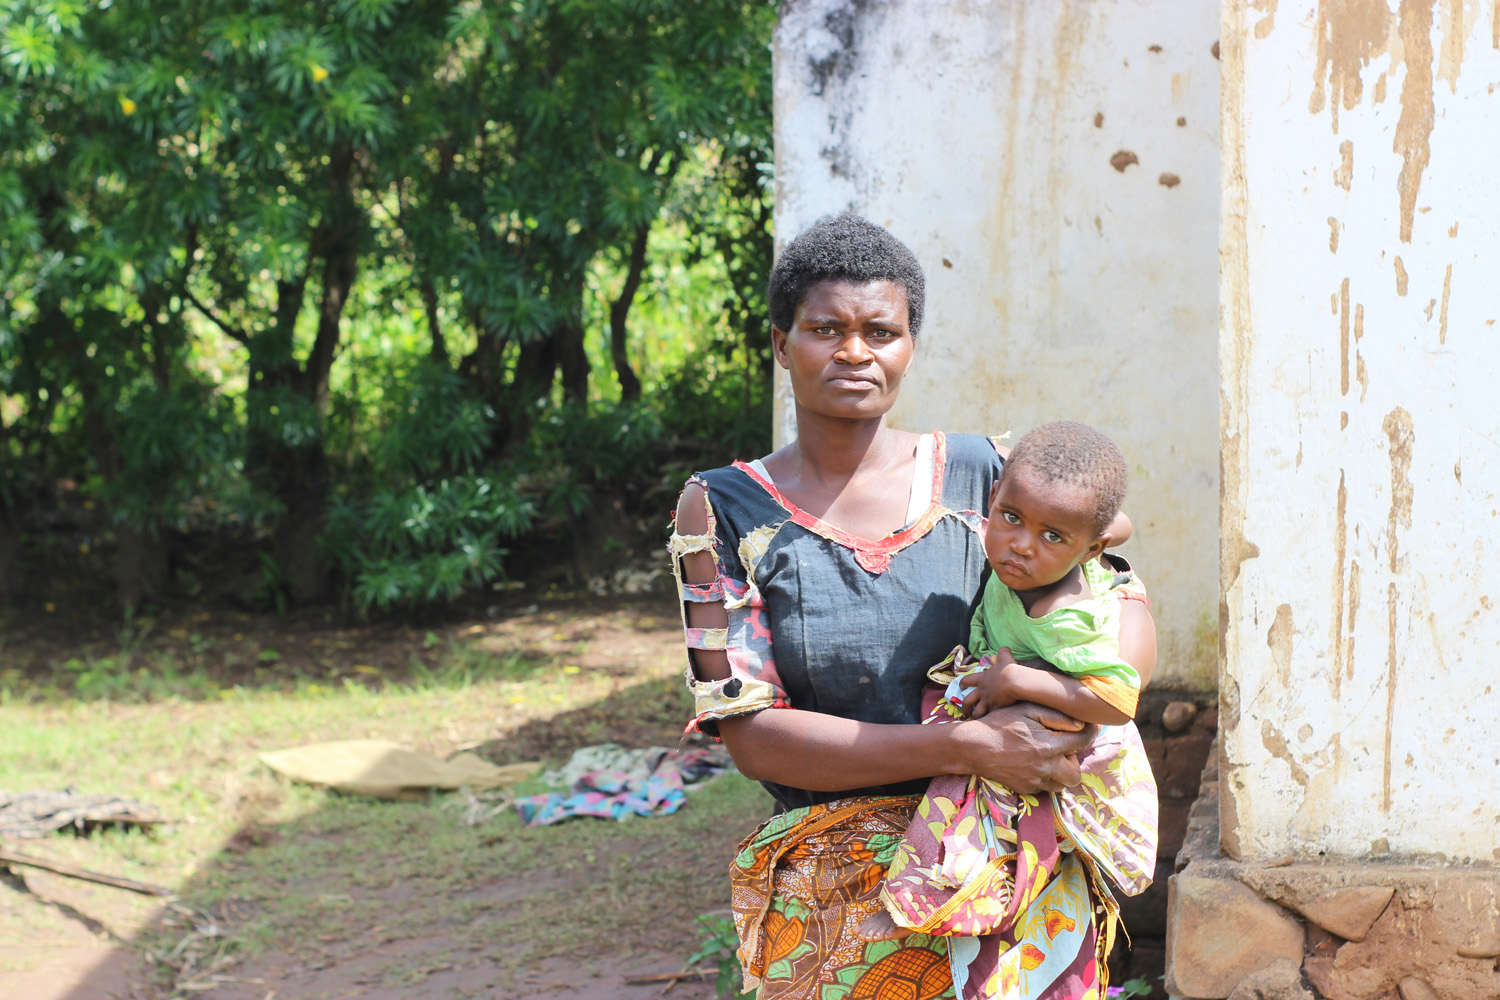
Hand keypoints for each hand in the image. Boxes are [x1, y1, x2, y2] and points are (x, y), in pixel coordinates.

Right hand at [957, 702, 1095, 793]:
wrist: (973, 746)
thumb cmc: (999, 723)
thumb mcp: (1026, 710)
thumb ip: (1055, 716)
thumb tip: (1079, 725)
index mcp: (1049, 746)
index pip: (1082, 742)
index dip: (1088, 733)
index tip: (1086, 729)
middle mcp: (1045, 767)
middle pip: (1076, 774)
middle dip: (1073, 761)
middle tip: (1061, 748)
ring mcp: (1035, 781)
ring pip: (1062, 785)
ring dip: (1060, 772)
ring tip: (1048, 758)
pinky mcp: (1025, 788)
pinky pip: (1044, 788)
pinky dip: (1044, 777)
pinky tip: (1032, 764)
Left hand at [958, 648, 1025, 718]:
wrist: (1014, 680)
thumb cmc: (1008, 668)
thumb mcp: (1004, 657)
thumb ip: (1002, 652)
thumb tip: (1003, 649)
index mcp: (982, 678)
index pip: (967, 680)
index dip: (963, 683)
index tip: (961, 687)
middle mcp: (982, 691)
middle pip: (968, 700)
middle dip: (965, 706)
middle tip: (964, 711)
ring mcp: (987, 700)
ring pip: (977, 711)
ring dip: (974, 715)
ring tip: (974, 719)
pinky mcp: (995, 708)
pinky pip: (990, 716)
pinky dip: (989, 720)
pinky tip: (988, 724)